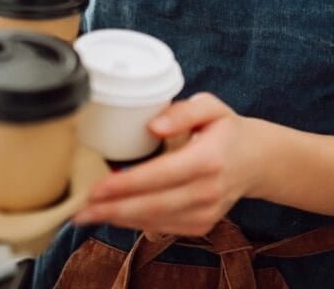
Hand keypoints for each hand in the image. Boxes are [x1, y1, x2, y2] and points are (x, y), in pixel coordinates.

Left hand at [73, 93, 260, 236]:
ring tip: (85, 215)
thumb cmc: (227, 129)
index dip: (126, 185)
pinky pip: (162, 227)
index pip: (160, 176)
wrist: (256, 160)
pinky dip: (134, 223)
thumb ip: (182, 111)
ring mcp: (205, 213)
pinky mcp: (200, 225)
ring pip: (154, 221)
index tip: (96, 188)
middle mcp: (207, 191)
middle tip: (77, 210)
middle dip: (111, 210)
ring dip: (117, 220)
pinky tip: (113, 215)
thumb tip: (152, 126)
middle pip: (152, 206)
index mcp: (208, 160)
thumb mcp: (210, 107)